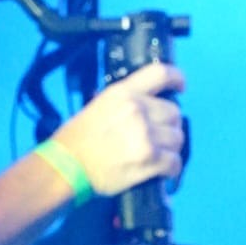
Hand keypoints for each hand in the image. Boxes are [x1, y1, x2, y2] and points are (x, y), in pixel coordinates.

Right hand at [53, 62, 185, 196]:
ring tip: (160, 156)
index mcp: (123, 93)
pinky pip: (175, 162)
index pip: (161, 74)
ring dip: (171, 147)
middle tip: (160, 136)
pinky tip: (165, 171)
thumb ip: (122, 104)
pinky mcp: (150, 159)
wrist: (64, 167)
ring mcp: (145, 135)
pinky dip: (172, 168)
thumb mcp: (95, 107)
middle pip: (174, 112)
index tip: (181, 87)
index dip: (176, 78)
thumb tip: (141, 107)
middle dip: (169, 125)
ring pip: (178, 138)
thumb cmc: (73, 141)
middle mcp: (138, 109)